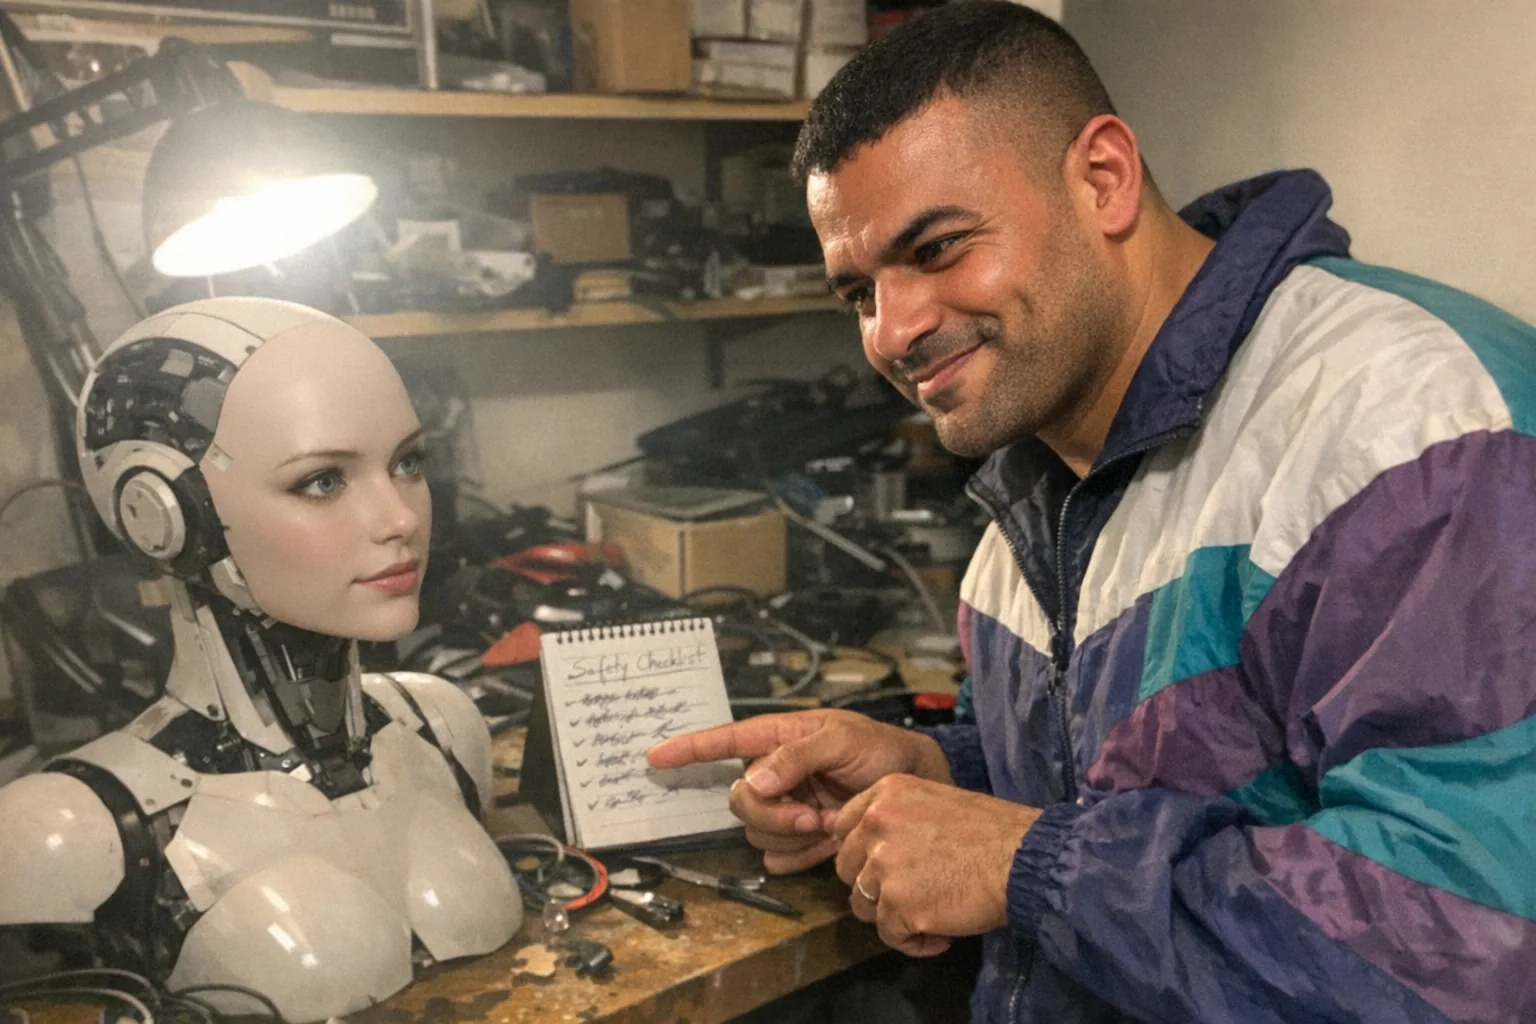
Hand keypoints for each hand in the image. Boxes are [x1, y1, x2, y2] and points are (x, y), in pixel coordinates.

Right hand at [647, 710, 951, 872]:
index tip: (653, 759)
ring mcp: (788, 807)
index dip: (689, 749)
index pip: (725, 740)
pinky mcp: (802, 840)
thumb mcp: (843, 739)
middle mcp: (776, 772)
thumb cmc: (884, 752)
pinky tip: (824, 846)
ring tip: (826, 825)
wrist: (920, 791)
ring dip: (787, 835)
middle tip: (811, 816)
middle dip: (770, 813)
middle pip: (738, 799)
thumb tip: (752, 781)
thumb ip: (796, 755)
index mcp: (780, 738)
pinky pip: (775, 857)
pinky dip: (797, 856)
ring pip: (755, 832)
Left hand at [833, 774, 1039, 956]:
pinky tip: (940, 937)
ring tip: (928, 916)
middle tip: (910, 893)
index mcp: (885, 793)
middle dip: (874, 886)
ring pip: (862, 904)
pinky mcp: (897, 903)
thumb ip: (897, 818)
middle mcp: (876, 823)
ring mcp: (883, 863)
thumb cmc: (991, 830)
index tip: (886, 866)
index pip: (844, 828)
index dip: (862, 853)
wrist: (1023, 858)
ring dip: (891, 915)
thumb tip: (873, 848)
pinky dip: (912, 942)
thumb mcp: (935, 800)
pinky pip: (889, 934)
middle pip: (847, 867)